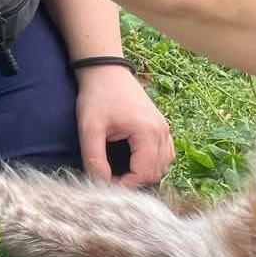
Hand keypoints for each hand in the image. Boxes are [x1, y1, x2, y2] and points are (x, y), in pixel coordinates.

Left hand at [75, 65, 173, 186]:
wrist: (107, 71)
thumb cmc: (98, 96)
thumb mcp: (89, 128)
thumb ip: (94, 158)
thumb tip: (101, 183)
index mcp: (147, 132)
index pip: (144, 173)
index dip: (126, 185)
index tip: (106, 184)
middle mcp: (162, 132)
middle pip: (157, 172)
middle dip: (136, 181)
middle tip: (113, 179)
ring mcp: (165, 129)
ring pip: (165, 165)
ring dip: (146, 174)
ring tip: (123, 172)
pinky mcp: (162, 126)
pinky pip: (166, 154)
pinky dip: (154, 163)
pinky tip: (135, 162)